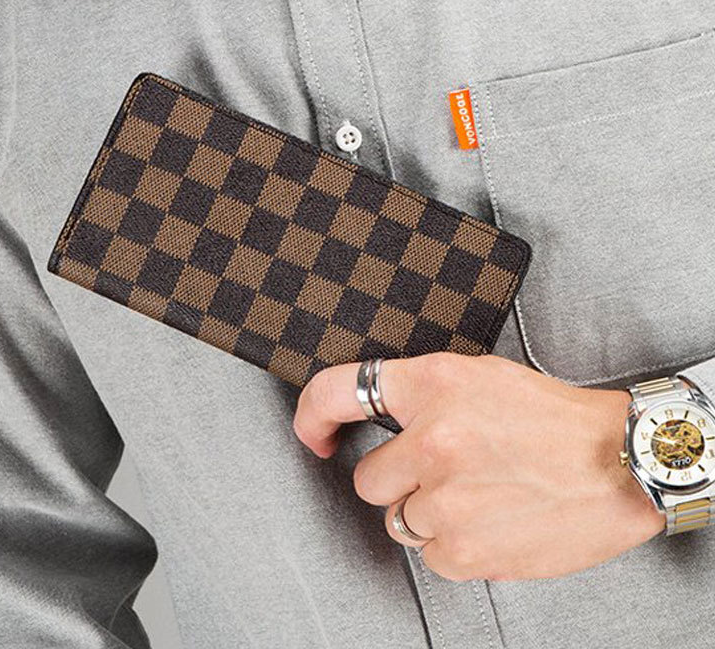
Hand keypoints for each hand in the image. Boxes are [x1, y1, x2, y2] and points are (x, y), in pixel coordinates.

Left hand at [293, 352, 664, 580]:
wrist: (619, 462)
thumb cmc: (552, 418)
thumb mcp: (480, 377)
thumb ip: (424, 392)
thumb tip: (378, 412)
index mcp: (433, 384)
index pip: (337, 391)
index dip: (312, 415)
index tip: (315, 434)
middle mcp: (433, 439)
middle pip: (368, 478)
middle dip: (399, 478)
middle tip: (445, 470)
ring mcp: (446, 498)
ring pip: (398, 520)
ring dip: (427, 513)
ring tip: (478, 494)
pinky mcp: (464, 548)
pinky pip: (430, 554)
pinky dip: (454, 544)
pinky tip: (491, 520)